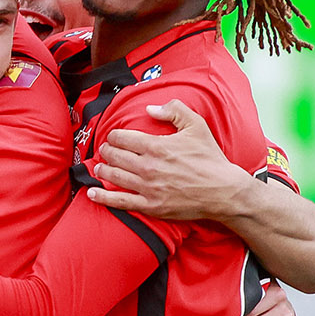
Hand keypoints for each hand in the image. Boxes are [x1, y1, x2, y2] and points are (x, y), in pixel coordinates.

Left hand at [87, 99, 252, 221]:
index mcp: (156, 146)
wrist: (223, 191)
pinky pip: (120, 201)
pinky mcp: (150, 206)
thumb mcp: (196, 125)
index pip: (122, 137)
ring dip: (102, 170)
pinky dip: (102, 197)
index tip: (114, 136)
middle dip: (107, 151)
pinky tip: (91, 193)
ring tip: (99, 167)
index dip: (114, 135)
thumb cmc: (210, 158)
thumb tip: (150, 109)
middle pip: (114, 156)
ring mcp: (147, 188)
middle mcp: (148, 166)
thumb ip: (173, 110)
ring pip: (114, 177)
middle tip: (105, 150)